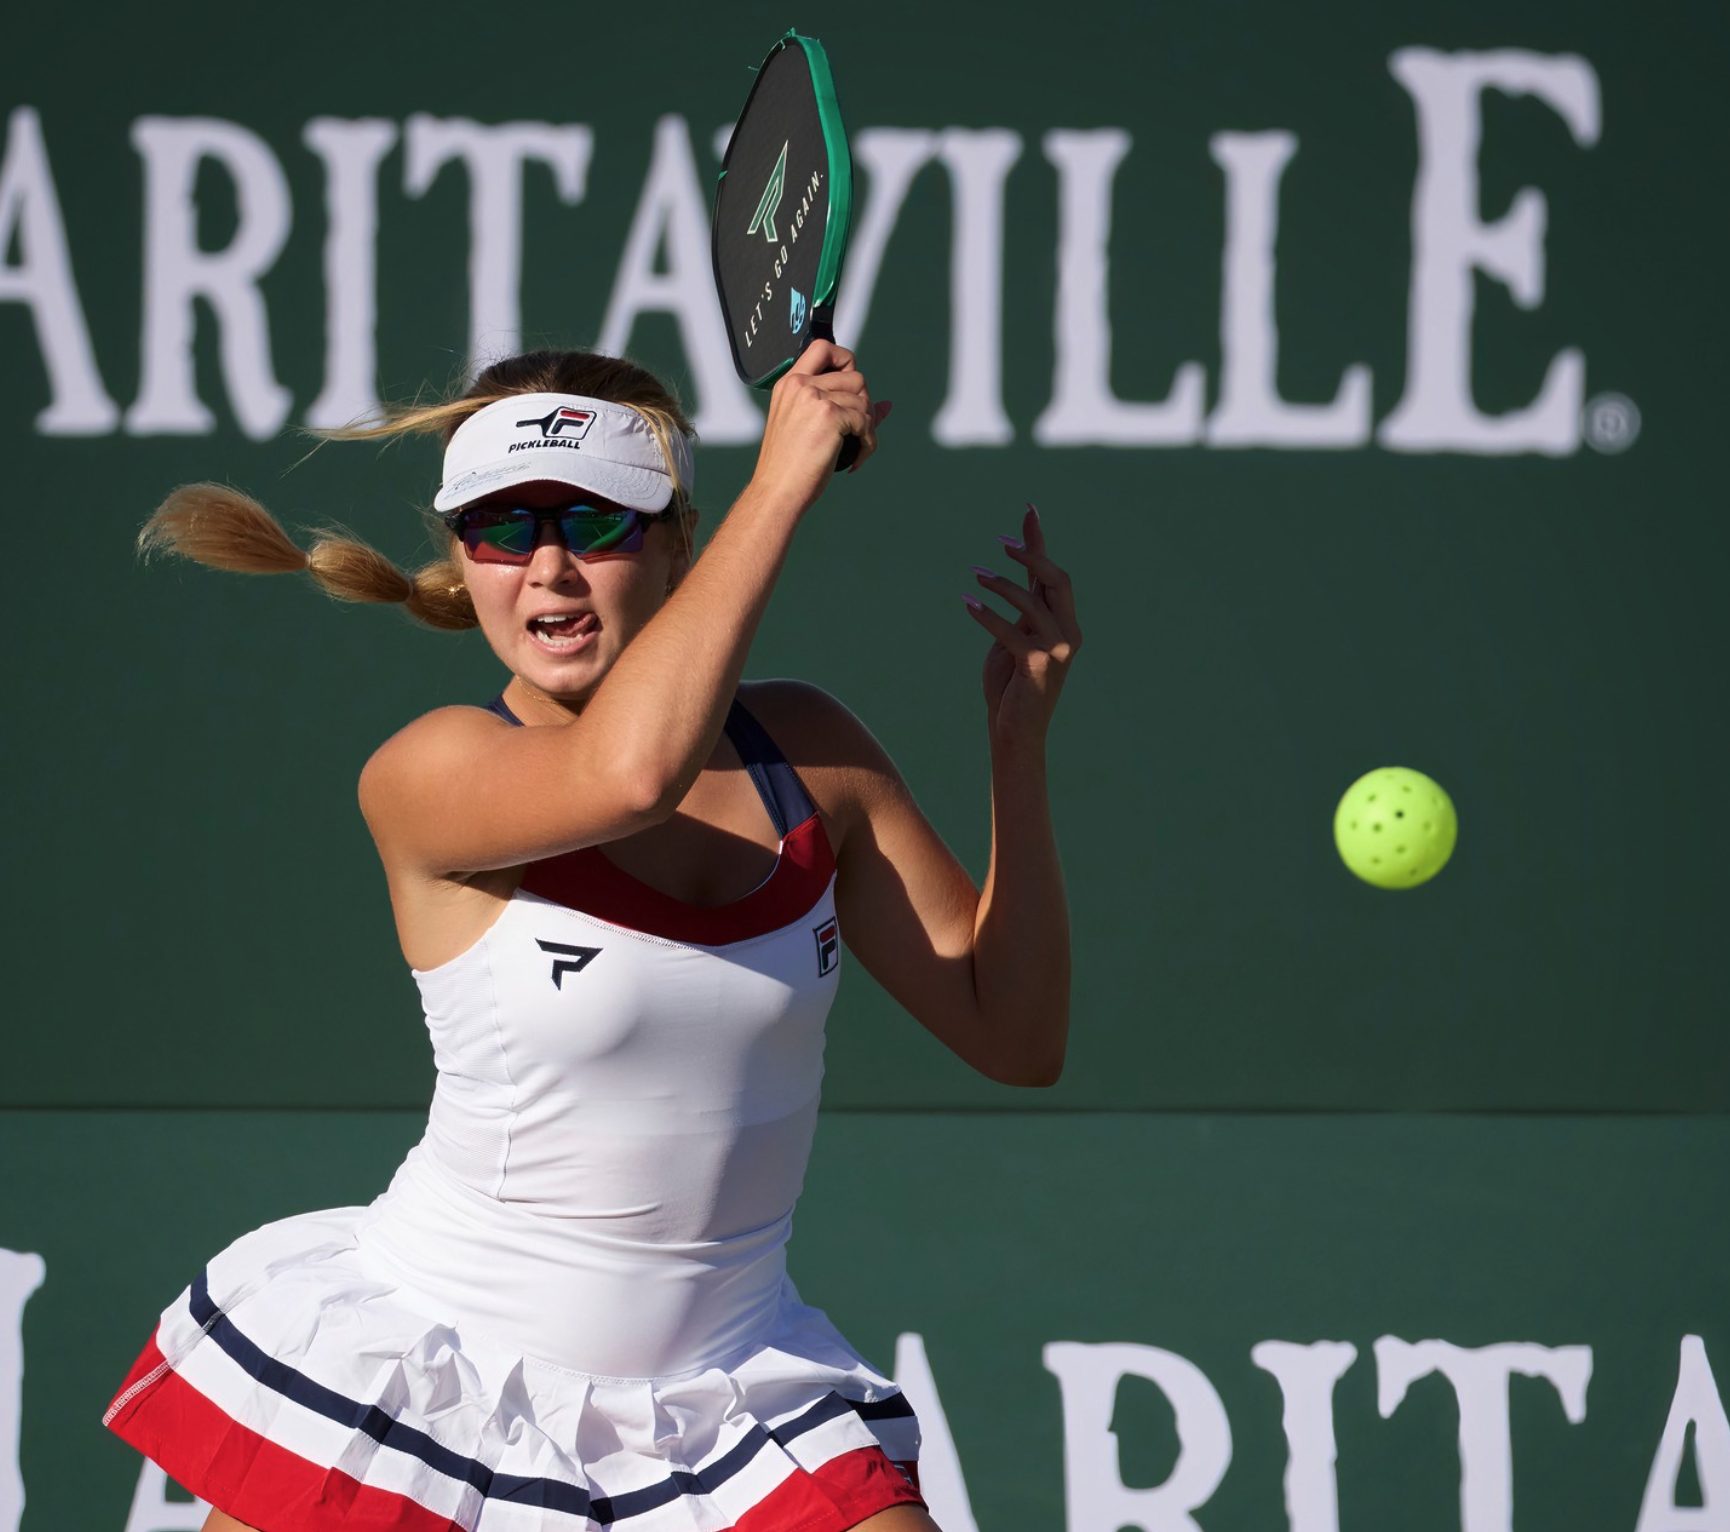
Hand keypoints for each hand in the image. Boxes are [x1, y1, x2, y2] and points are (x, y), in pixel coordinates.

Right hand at [747, 342, 890, 512]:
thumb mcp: (811, 429)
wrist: (777, 491)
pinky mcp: (830, 415)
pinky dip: (868, 444)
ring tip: (855, 449)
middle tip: (857, 430)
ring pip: (864, 400)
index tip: (852, 388)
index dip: (845, 360)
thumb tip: (886, 405)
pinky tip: (855, 460)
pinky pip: (866, 422)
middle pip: (855, 376)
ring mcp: (814, 397)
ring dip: (867, 428)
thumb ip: (843, 408)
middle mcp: (800, 385)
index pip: (822, 347)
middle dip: (864, 403)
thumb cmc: (790, 467)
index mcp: (789, 384)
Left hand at [964, 504, 1081, 747]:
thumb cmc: (1011, 685)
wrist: (1014, 732)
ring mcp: (1057, 651)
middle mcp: (1068, 634)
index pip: (1054, 575)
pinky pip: (1011, 632)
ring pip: (1032, 603)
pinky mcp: (1039, 667)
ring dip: (1001, 585)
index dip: (1040, 542)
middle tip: (999, 542)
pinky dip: (988, 615)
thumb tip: (1016, 572)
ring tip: (975, 575)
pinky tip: (967, 602)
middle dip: (1031, 555)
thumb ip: (1021, 608)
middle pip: (1057, 580)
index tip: (1027, 510)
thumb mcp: (1016, 638)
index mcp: (1065, 625)